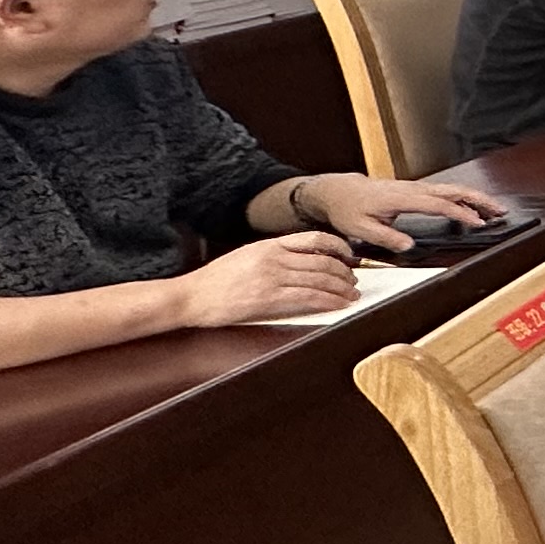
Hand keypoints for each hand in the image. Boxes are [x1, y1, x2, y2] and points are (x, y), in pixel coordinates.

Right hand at [184, 232, 365, 326]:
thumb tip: (302, 261)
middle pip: (323, 261)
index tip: (349, 256)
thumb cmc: (214, 281)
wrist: (190, 296)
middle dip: (345, 272)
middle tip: (353, 281)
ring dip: (343, 288)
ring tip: (352, 294)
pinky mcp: (269, 298)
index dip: (339, 247)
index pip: (315, 238)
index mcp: (269, 245)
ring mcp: (272, 277)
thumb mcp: (246, 256)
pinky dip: (331, 301)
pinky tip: (340, 305)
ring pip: (321, 279)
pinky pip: (310, 297)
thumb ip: (273, 255)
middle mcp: (274, 257)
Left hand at [301, 174, 509, 253]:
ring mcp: (415, 188)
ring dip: (475, 198)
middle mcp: (412, 189)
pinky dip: (463, 198)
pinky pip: (444, 192)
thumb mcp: (360, 228)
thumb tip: (409, 245)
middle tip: (500, 211)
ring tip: (494, 210)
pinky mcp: (415, 190)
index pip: (439, 203)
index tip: (478, 222)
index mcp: (402, 198)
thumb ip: (385, 237)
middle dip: (480, 199)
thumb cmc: (348, 208)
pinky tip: (471, 208)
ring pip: (452, 189)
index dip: (461, 213)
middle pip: (453, 190)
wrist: (339, 190)